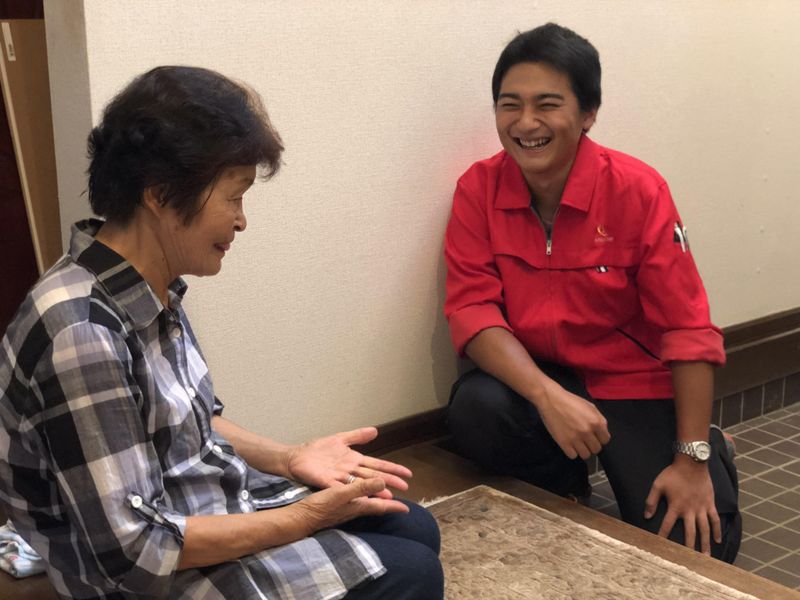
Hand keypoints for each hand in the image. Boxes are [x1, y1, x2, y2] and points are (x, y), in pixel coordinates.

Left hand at [286, 427, 411, 498]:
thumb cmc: (317, 450)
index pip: (377, 464)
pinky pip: (340, 487)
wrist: (296, 457)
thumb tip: (376, 431)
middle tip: (405, 488)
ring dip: (374, 490)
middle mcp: (350, 471)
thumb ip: (357, 436)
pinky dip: (351, 491)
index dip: (392, 469)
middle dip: (389, 481)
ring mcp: (339, 477)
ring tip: (389, 496)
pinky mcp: (326, 481)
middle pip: (373, 475)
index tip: (407, 474)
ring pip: (361, 484)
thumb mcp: (340, 439)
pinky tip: (360, 496)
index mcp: (354, 461)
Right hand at [290, 477, 409, 534]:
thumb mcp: (341, 494)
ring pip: (366, 504)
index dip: (394, 506)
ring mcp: (345, 510)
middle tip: (399, 501)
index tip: (408, 509)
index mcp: (358, 505)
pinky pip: (355, 502)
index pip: (381, 506)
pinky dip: (362, 497)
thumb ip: (361, 488)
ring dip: (376, 499)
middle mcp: (354, 509)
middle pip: (376, 506)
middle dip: (388, 503)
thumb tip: (383, 483)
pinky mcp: (337, 508)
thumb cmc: (320, 507)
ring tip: (383, 496)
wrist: (300, 518)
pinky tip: (358, 496)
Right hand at [534, 381, 609, 458]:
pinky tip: (569, 444)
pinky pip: (573, 456)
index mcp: (596, 422)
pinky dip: (572, 452)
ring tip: (577, 443)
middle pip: (596, 449)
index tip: (594, 436)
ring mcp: (575, 439)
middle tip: (585, 440)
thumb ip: (599, 419)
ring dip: (582, 450)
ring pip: (586, 455)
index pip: (605, 440)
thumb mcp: (590, 406)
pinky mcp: (564, 443)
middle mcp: (588, 432)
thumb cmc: (570, 401)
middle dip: (592, 445)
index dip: (600, 438)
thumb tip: (601, 431)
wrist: (550, 399)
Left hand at [644, 456, 720, 554]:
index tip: (660, 546)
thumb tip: (646, 515)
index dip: (663, 535)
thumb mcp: (658, 485)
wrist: (691, 463)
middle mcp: (689, 510)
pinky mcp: (710, 504)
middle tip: (689, 560)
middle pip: (689, 532)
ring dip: (705, 543)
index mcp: (675, 506)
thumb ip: (651, 501)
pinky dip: (717, 530)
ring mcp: (701, 508)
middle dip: (688, 547)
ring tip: (705, 557)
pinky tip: (717, 540)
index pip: (667, 525)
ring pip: (704, 529)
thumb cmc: (673, 473)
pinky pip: (715, 520)